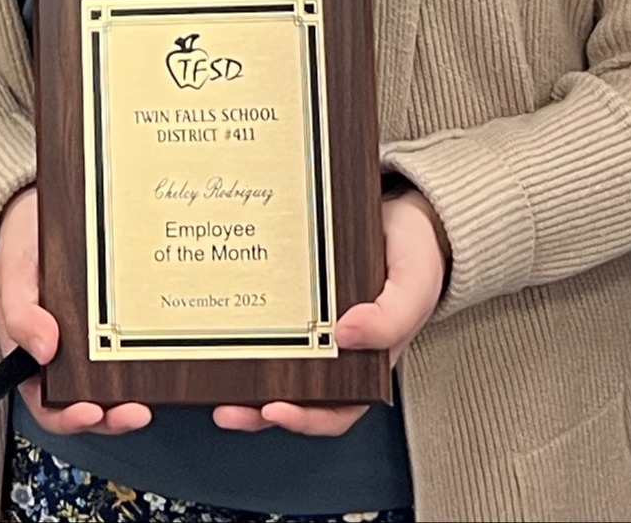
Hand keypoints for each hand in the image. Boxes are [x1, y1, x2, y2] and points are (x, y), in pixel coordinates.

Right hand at [0, 187, 151, 437]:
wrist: (40, 205)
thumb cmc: (21, 242)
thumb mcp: (12, 272)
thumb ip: (19, 312)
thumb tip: (43, 350)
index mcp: (32, 355)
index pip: (48, 405)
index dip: (70, 418)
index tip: (91, 411)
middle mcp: (65, 353)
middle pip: (89, 403)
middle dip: (113, 416)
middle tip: (136, 411)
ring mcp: (93, 337)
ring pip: (113, 380)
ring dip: (132, 395)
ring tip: (151, 393)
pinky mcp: (114, 318)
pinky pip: (129, 343)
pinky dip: (144, 354)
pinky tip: (158, 348)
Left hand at [213, 187, 447, 438]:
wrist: (407, 211)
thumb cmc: (417, 256)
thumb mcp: (413, 287)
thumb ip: (391, 317)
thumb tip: (346, 336)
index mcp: (366, 363)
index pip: (334, 410)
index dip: (304, 419)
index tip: (274, 410)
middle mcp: (335, 351)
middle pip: (293, 396)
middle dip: (256, 410)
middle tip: (227, 409)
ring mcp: (312, 325)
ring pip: (274, 363)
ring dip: (244, 379)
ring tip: (214, 382)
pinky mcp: (295, 296)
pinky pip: (270, 319)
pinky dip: (247, 328)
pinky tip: (225, 325)